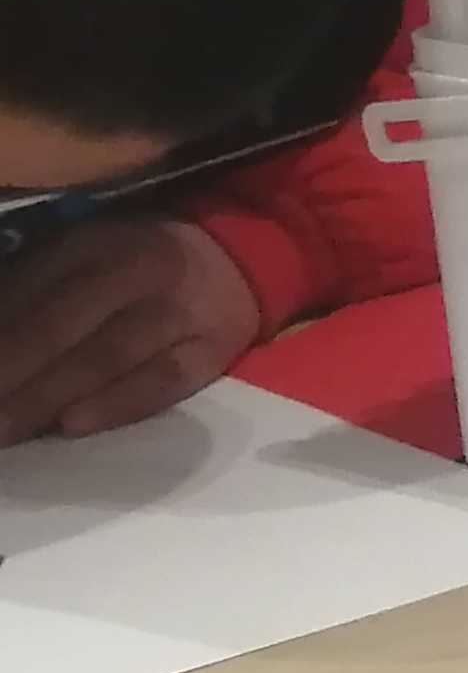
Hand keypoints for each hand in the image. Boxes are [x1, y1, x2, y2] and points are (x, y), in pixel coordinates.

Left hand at [0, 217, 261, 445]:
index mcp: (93, 243)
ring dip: (46, 397)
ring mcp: (178, 311)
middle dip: (7, 371)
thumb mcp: (83, 255)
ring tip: (3, 429)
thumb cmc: (137, 264)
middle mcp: (136, 270)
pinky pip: (162, 381)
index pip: (26, 291)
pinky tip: (73, 426)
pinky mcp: (212, 349)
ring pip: (105, 356)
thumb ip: (32, 289)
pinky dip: (117, 404)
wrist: (239, 258)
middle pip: (59, 325)